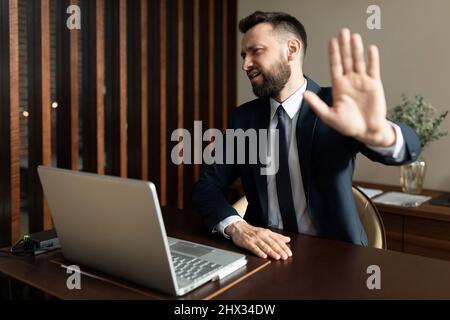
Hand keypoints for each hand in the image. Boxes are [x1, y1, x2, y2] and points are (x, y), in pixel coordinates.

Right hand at [225, 220, 291, 259]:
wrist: (238, 227)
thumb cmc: (253, 231)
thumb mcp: (266, 232)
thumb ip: (277, 236)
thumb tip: (288, 239)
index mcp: (267, 233)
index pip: (277, 240)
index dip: (284, 247)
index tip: (289, 253)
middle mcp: (261, 235)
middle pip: (272, 243)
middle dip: (279, 250)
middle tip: (285, 256)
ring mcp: (254, 239)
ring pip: (264, 246)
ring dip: (271, 252)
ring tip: (277, 257)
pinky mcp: (247, 242)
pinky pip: (254, 248)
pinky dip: (259, 252)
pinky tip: (264, 256)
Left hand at [303, 28, 395, 146]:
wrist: (366, 132)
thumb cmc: (347, 125)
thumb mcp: (328, 116)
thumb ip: (317, 104)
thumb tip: (303, 94)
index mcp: (338, 86)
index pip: (334, 66)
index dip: (333, 53)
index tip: (331, 40)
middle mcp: (350, 81)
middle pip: (346, 60)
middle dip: (344, 46)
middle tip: (343, 31)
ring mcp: (362, 81)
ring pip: (358, 62)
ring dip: (356, 49)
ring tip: (354, 36)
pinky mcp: (374, 85)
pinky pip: (373, 69)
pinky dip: (372, 59)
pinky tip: (370, 49)